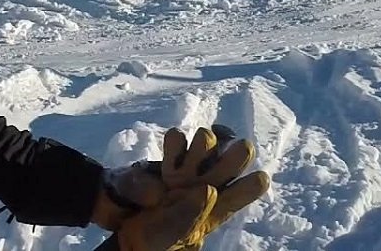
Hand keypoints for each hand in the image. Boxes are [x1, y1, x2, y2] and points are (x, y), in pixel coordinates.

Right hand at [111, 125, 270, 250]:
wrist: (123, 230)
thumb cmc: (158, 239)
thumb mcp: (176, 234)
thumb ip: (191, 214)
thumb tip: (208, 190)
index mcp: (219, 207)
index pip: (248, 189)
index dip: (254, 181)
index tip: (257, 177)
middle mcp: (207, 184)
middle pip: (235, 157)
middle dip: (235, 154)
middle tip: (229, 156)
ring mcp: (186, 172)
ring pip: (207, 142)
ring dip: (204, 143)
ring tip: (190, 161)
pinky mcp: (166, 163)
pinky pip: (176, 140)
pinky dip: (175, 142)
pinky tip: (171, 156)